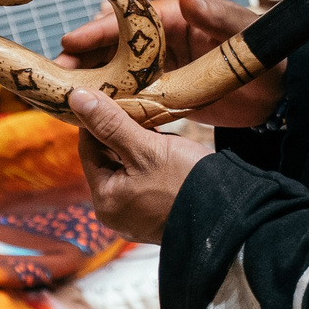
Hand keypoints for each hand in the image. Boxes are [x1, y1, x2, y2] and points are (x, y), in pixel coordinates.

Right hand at [63, 0, 284, 127]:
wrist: (285, 90)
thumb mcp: (243, 31)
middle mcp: (163, 44)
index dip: (96, 31)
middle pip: (114, 49)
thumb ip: (216, 15)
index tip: (70, 42)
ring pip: (119, 76)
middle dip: (85, 61)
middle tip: (57, 76)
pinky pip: (134, 101)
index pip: (127, 22)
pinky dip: (113, 107)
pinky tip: (91, 118)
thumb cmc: (266, 50)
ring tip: (65, 99)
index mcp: (175, 20)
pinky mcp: (170, 97)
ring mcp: (164, 71)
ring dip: (93, 86)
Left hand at [70, 86, 205, 242]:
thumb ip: (110, 123)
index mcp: (105, 200)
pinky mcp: (157, 213)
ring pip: (127, 167)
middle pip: (107, 159)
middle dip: (117, 130)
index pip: (88, 148)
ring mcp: (137, 215)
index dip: (94, 118)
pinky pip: (144, 179)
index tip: (103, 92)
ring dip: (135, 142)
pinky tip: (162, 141)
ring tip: (149, 118)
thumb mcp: (146, 147)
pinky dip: (149, 159)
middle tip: (129, 100)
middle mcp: (115, 212)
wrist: (232, 216)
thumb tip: (76, 98)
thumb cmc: (187, 182)